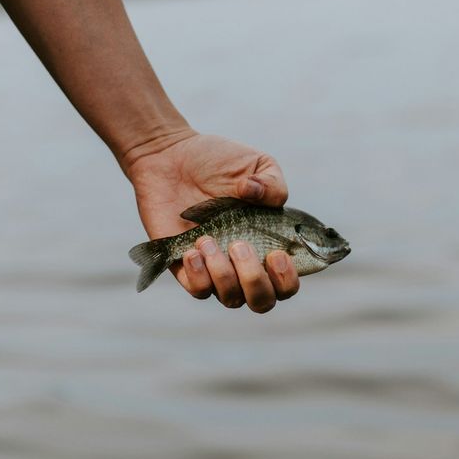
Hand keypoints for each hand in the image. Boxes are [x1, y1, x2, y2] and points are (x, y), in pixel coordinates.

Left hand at [124, 132, 299, 312]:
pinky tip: (193, 249)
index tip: (276, 254)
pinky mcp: (185, 268)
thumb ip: (273, 183)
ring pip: (231, 298)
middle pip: (262, 302)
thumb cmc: (218, 161)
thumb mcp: (258, 163)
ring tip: (208, 238)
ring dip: (224, 274)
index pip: (286, 284)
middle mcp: (244, 265)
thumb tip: (255, 195)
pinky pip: (198, 290)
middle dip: (254, 280)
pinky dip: (199, 275)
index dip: (287, 279)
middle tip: (239, 244)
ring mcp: (215, 270)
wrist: (172, 157)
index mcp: (269, 244)